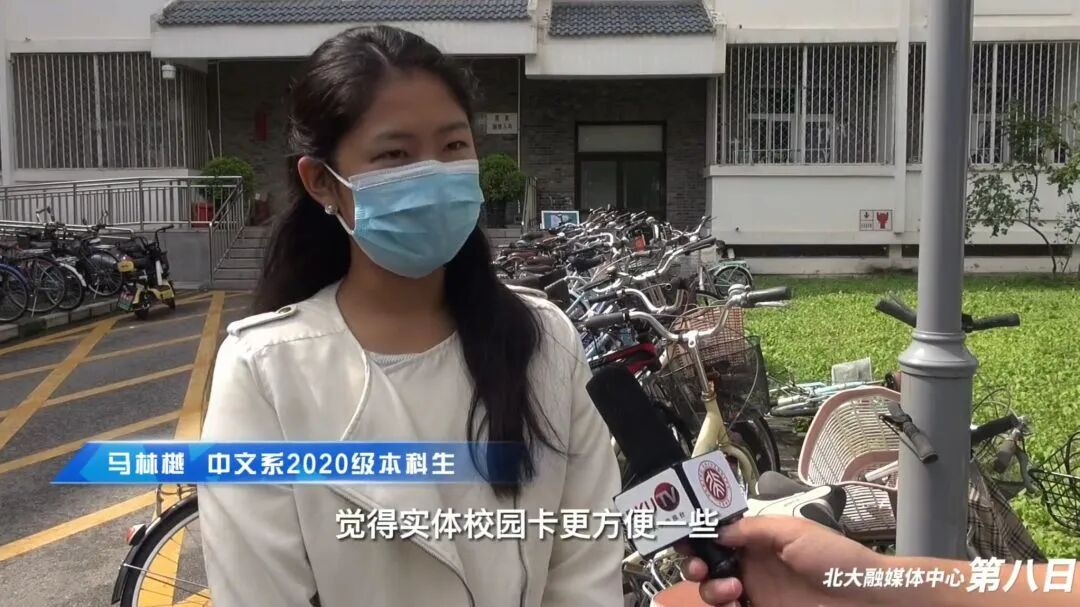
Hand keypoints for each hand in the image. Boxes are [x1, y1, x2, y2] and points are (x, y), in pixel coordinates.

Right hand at [678, 515, 887, 606]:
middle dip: (695, 564)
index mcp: (758, 539)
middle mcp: (752, 564)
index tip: (686, 538)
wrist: (867, 598)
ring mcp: (756, 592)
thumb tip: (718, 531)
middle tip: (700, 568)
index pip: (718, 534)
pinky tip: (735, 604)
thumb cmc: (837, 559)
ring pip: (714, 591)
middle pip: (707, 564)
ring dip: (711, 589)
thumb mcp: (792, 531)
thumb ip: (752, 529)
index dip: (698, 535)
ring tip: (731, 589)